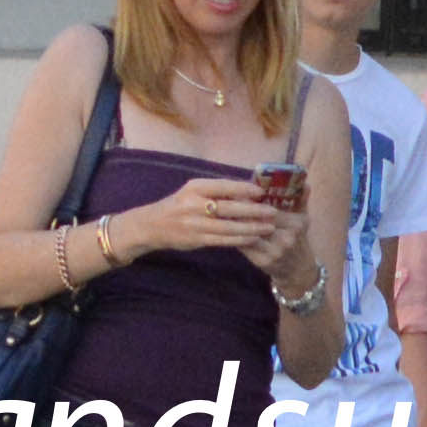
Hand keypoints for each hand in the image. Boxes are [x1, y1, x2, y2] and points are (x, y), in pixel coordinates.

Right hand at [119, 170, 278, 262]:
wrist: (152, 226)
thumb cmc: (178, 205)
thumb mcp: (192, 191)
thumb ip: (215, 191)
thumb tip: (246, 191)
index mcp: (194, 187)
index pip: (223, 186)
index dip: (243, 189)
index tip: (261, 192)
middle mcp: (194, 204)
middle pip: (229, 208)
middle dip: (254, 211)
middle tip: (273, 212)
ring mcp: (195, 224)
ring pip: (229, 227)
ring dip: (251, 228)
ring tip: (269, 227)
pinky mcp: (197, 240)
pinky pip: (223, 240)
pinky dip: (241, 240)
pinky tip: (254, 238)